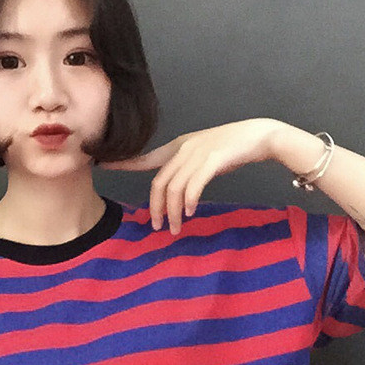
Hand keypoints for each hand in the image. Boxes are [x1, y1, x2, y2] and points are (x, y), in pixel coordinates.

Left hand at [100, 118, 282, 233]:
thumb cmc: (233, 148)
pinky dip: (189, 201)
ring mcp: (198, 153)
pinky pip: (193, 185)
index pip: (146, 158)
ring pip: (174, 188)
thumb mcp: (203, 156)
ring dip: (173, 212)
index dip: (125, 163)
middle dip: (156, 208)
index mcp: (179, 146)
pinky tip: (189, 212)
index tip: (105, 165)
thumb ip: (187, 169)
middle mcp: (184, 149)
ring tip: (175, 228)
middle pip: (159, 182)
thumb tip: (178, 192)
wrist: (259, 135)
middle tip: (157, 227)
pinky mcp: (213, 159)